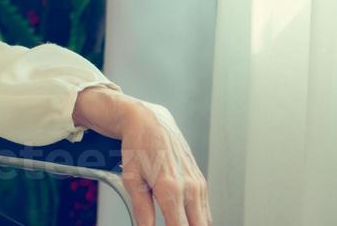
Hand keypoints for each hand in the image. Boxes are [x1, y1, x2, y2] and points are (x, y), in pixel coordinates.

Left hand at [115, 99, 210, 225]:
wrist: (149, 121)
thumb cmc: (138, 146)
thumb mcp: (131, 178)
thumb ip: (142, 209)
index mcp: (170, 188)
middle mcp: (189, 186)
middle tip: (170, 225)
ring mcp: (198, 183)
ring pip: (205, 220)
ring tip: (176, 222)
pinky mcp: (201, 180)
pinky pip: (205, 208)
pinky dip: (198, 218)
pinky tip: (185, 218)